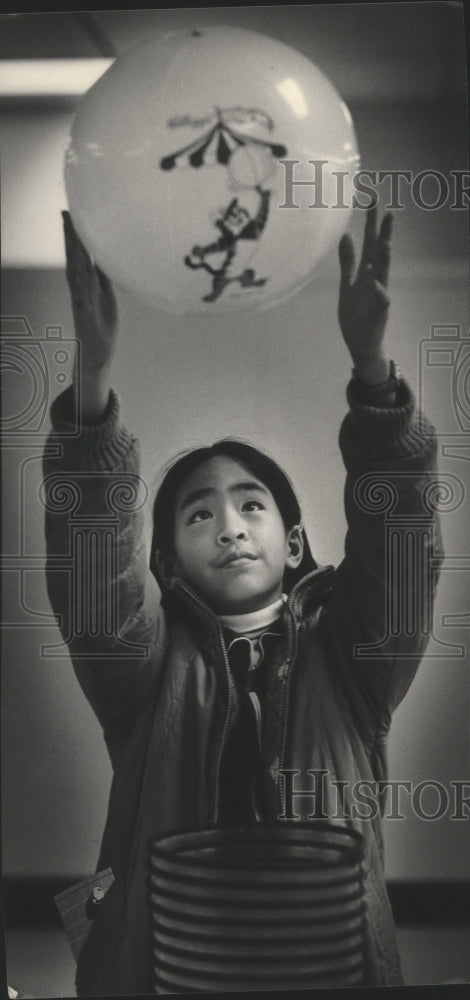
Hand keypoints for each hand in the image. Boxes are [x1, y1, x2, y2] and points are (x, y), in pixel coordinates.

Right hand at [62, 211, 117, 372]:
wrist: (99, 354)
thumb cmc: (101, 326)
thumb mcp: (106, 296)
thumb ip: (103, 277)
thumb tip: (103, 258)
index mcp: (87, 284)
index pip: (81, 255)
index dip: (77, 236)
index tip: (72, 215)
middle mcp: (81, 289)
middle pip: (74, 258)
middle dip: (71, 237)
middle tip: (66, 214)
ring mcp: (80, 301)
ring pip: (75, 272)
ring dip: (72, 253)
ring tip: (69, 234)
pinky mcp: (84, 315)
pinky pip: (81, 297)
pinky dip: (79, 283)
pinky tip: (78, 269)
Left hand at [338, 207, 392, 379]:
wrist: (362, 344)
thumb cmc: (356, 315)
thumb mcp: (347, 285)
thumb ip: (348, 261)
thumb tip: (346, 235)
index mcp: (367, 273)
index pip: (370, 243)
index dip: (371, 222)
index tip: (372, 199)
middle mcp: (375, 280)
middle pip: (380, 253)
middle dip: (384, 234)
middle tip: (389, 211)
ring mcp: (379, 296)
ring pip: (384, 274)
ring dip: (385, 259)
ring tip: (386, 242)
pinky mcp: (379, 313)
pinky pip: (381, 301)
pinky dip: (380, 293)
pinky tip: (377, 284)